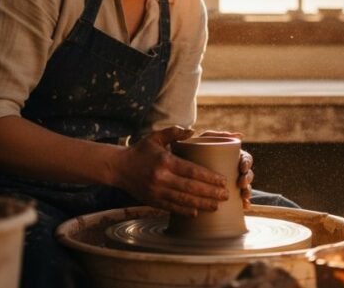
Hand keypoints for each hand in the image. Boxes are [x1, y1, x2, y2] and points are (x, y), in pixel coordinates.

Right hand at [113, 126, 228, 216]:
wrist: (118, 167)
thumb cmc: (140, 151)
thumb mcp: (156, 137)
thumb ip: (174, 132)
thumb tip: (192, 131)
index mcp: (165, 161)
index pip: (192, 171)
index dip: (209, 178)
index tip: (223, 180)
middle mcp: (161, 178)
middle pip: (191, 188)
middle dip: (210, 193)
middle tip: (225, 195)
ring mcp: (156, 192)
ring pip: (183, 200)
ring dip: (202, 204)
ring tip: (216, 205)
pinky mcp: (152, 201)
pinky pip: (171, 208)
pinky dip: (185, 211)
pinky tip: (197, 213)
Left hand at [199, 130, 253, 209]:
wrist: (179, 165)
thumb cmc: (194, 149)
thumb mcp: (204, 139)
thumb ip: (218, 134)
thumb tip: (240, 136)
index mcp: (232, 156)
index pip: (245, 159)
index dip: (247, 163)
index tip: (242, 168)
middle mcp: (234, 169)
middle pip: (247, 174)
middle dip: (247, 179)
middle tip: (241, 184)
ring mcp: (231, 182)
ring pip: (244, 188)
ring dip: (248, 192)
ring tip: (244, 197)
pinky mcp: (226, 193)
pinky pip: (238, 200)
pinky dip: (244, 203)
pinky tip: (245, 207)